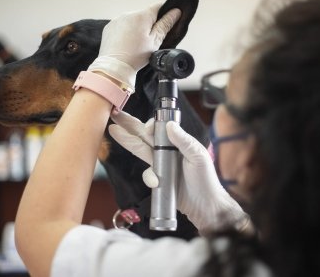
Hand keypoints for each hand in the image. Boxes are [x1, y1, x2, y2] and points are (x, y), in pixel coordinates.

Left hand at [88, 4, 180, 91]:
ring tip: (136, 44)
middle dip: (149, 25)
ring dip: (136, 28)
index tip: (165, 24)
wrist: (114, 66)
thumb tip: (175, 12)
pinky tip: (126, 44)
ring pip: (133, 21)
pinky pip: (121, 26)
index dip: (164, 14)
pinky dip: (125, 32)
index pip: (158, 7)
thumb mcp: (155, 41)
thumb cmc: (135, 56)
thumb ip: (165, 25)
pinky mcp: (110, 27)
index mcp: (142, 16)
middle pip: (144, 15)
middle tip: (149, 41)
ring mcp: (117, 20)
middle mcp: (128, 14)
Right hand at [109, 111, 248, 232]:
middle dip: (129, 125)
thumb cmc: (206, 180)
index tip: (147, 128)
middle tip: (115, 114)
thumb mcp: (198, 157)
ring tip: (113, 130)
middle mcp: (167, 151)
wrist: (205, 206)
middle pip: (144, 135)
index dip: (150, 126)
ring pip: (140, 150)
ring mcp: (161, 164)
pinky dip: (149, 178)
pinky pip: (147, 174)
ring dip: (127, 141)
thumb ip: (184, 141)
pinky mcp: (157, 178)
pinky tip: (156, 182)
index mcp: (178, 142)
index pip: (159, 129)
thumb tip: (170, 125)